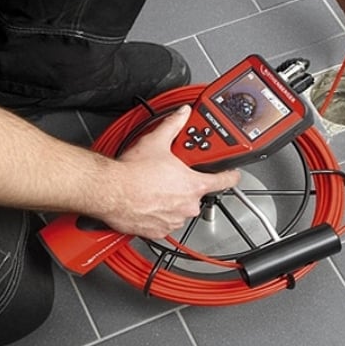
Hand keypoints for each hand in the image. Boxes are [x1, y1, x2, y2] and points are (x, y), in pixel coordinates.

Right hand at [99, 105, 240, 238]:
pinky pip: (164, 222)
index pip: (225, 181)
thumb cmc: (132, 173)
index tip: (233, 174)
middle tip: (171, 175)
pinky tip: (147, 200)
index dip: (231, 175)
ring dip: (172, 200)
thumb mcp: (157, 141)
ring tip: (155, 187)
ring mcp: (174, 220)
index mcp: (194, 185)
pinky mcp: (158, 231)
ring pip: (180, 209)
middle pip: (197, 194)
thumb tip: (182, 114)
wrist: (110, 191)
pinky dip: (158, 213)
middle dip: (186, 185)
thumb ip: (174, 125)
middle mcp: (187, 206)